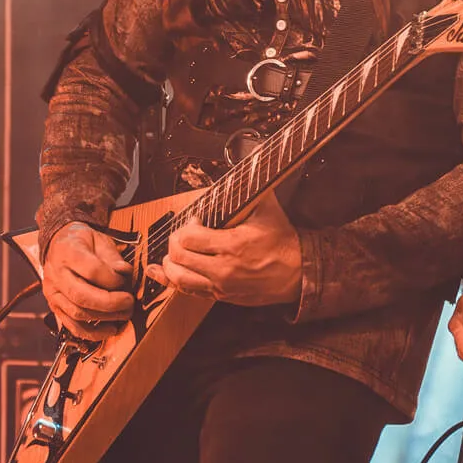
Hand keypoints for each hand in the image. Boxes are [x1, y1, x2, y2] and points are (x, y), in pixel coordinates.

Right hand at [41, 223, 135, 340]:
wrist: (60, 243)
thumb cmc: (82, 242)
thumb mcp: (99, 240)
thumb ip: (112, 257)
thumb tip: (124, 272)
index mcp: (67, 252)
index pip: (91, 271)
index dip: (112, 279)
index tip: (125, 280)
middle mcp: (56, 274)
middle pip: (82, 296)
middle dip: (111, 303)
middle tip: (129, 302)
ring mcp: (53, 292)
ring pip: (77, 313)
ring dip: (105, 318)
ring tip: (124, 314)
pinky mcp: (55, 307)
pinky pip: (72, 325)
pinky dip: (92, 333)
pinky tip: (110, 330)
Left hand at [151, 197, 302, 306]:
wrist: (298, 272)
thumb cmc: (283, 243)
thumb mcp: (269, 211)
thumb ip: (251, 189)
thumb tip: (247, 166)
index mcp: (232, 245)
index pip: (189, 237)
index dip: (187, 226)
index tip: (195, 221)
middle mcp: (223, 268)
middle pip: (179, 256)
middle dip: (176, 242)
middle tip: (184, 235)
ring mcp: (221, 285)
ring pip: (179, 278)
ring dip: (171, 264)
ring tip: (175, 253)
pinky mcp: (222, 296)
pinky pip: (189, 292)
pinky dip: (173, 282)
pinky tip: (164, 273)